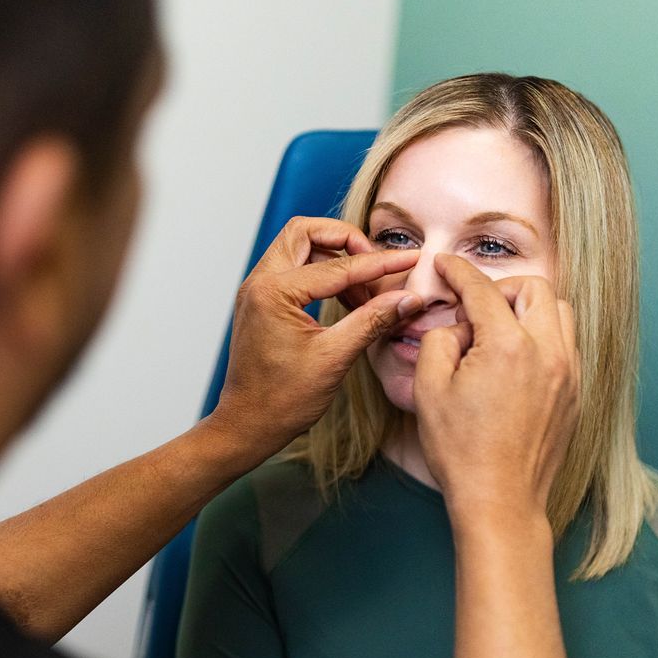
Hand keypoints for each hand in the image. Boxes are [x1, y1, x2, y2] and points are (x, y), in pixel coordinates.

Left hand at [208, 216, 421, 460]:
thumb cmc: (283, 400)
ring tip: (367, 291)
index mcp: (273, 293)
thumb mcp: (335, 357)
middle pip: (305, 232)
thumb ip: (372, 320)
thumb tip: (409, 298)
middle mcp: (258, 283)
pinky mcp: (261, 303)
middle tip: (377, 263)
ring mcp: (257, 292)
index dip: (379, 264)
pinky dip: (322, 275)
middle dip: (345, 240)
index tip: (409, 261)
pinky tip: (349, 301)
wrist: (248, 426)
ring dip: (335, 258)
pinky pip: (293, 271)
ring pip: (298, 248)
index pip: (336, 265)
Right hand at [413, 254, 580, 522]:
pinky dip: (541, 339)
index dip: (458, 272)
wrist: (500, 500)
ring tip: (497, 335)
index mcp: (508, 347)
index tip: (445, 266)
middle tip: (474, 310)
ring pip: (559, 313)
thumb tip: (457, 326)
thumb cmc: (461, 450)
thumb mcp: (429, 389)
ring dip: (527, 311)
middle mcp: (548, 353)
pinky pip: (566, 345)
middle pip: (534, 289)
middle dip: (501, 289)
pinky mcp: (575, 394)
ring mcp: (568, 374)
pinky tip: (514, 363)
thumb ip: (440, 340)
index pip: (483, 290)